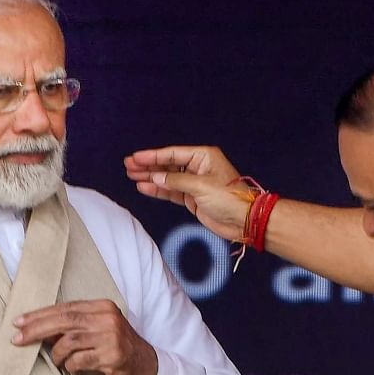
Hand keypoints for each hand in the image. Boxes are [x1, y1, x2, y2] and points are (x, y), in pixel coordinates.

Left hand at [13, 300, 158, 374]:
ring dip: (57, 353)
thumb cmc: (114, 347)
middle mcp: (108, 318)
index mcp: (102, 307)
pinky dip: (71, 365)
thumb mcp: (96, 330)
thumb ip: (72, 327)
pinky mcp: (114, 356)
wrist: (144, 365)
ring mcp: (112, 337)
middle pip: (65, 321)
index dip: (39, 315)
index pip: (65, 308)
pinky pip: (81, 360)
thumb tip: (37, 329)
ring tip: (57, 360)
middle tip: (18, 339)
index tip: (19, 322)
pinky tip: (72, 367)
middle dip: (37, 330)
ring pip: (70, 341)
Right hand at [124, 145, 248, 241]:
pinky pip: (171, 192)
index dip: (153, 156)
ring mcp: (194, 183)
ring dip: (150, 178)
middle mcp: (198, 167)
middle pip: (168, 165)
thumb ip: (176, 181)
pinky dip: (158, 190)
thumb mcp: (201, 186)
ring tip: (132, 176)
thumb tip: (156, 177)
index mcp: (203, 157)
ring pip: (167, 178)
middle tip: (129, 165)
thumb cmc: (230, 198)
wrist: (244, 220)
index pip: (173, 154)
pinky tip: (144, 187)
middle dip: (148, 166)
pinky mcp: (193, 198)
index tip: (136, 157)